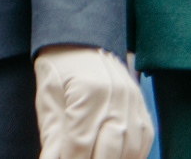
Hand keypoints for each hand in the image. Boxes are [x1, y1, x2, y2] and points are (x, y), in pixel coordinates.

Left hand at [34, 45, 152, 158]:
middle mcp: (115, 97)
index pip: (80, 142)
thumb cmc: (58, 71)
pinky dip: (131, 155)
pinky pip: (144, 140)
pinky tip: (116, 156)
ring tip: (95, 158)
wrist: (79, 43)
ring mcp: (133, 102)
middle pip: (109, 151)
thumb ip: (52, 136)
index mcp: (87, 91)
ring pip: (130, 150)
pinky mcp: (142, 107)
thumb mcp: (47, 99)